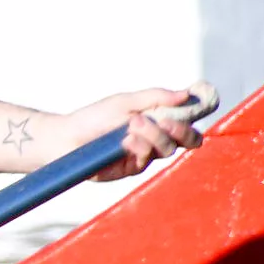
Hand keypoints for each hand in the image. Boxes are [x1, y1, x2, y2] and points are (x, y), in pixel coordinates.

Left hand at [62, 85, 206, 179]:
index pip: (188, 122)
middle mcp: (155, 141)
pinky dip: (139, 146)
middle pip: (188, 140)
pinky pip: (146, 159)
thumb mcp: (125, 102)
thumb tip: (186, 94)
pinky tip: (125, 139)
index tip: (197, 101)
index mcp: (158, 123)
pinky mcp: (130, 169)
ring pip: (167, 148)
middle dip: (181, 130)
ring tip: (132, 124)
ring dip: (153, 135)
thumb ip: (155, 97)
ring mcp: (144, 156)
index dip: (197, 114)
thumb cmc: (94, 118)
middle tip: (166, 122)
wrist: (66, 137)